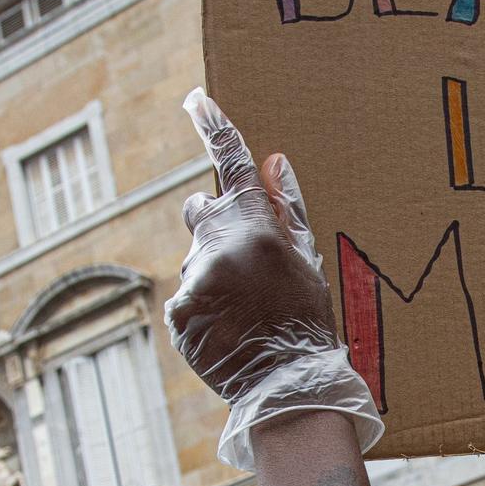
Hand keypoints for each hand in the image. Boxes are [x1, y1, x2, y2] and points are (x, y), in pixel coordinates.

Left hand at [167, 88, 382, 470]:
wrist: (287, 385)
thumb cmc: (304, 321)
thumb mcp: (307, 261)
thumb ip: (286, 208)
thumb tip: (270, 160)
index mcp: (256, 226)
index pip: (229, 164)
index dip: (212, 127)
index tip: (195, 100)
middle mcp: (219, 245)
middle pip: (200, 210)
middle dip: (215, 224)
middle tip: (246, 263)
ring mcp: (195, 278)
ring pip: (195, 259)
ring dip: (213, 275)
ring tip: (244, 311)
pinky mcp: (177, 310)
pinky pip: (185, 296)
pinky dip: (202, 309)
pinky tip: (226, 329)